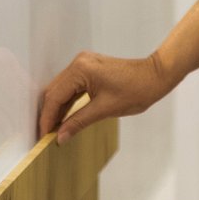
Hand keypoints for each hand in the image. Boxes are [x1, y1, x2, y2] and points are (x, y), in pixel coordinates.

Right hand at [38, 50, 176, 143]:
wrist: (155, 76)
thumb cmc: (135, 91)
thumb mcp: (104, 110)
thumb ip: (78, 122)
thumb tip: (60, 137)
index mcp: (80, 70)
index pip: (55, 96)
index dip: (47, 118)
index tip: (43, 135)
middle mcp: (78, 62)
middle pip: (54, 91)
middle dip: (49, 113)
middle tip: (46, 135)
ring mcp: (83, 64)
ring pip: (61, 89)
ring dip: (58, 108)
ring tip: (55, 129)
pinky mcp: (89, 68)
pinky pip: (72, 86)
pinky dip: (68, 102)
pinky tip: (66, 117)